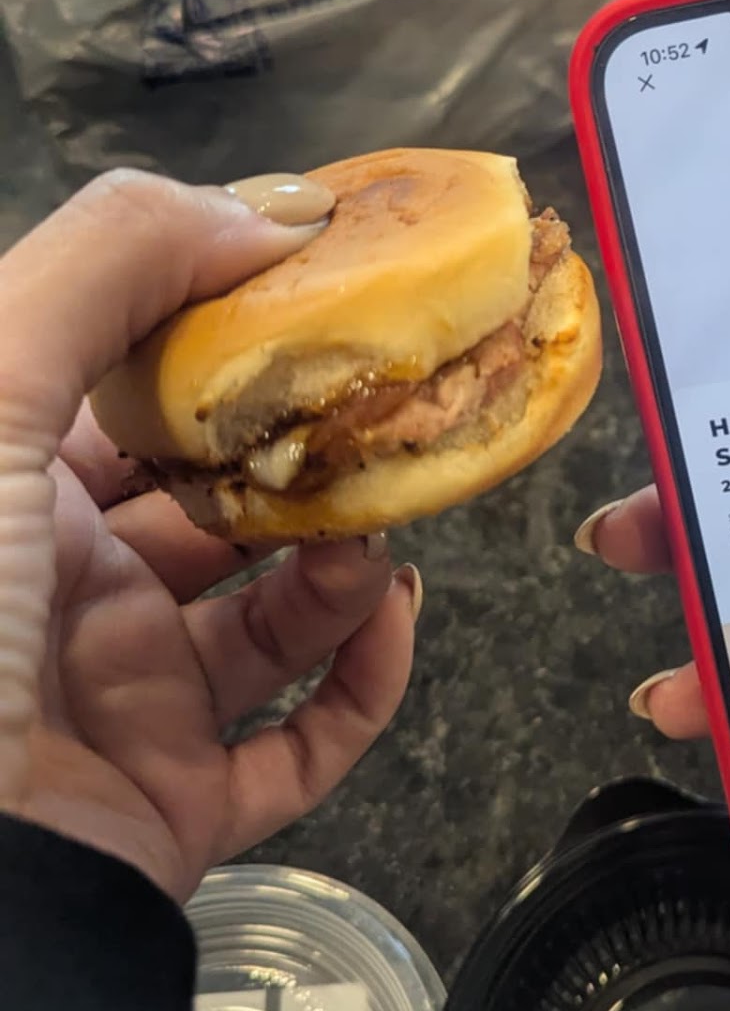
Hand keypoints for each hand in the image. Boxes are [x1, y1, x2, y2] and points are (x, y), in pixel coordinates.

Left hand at [0, 171, 417, 901]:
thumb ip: (110, 263)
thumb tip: (276, 210)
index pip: (128, 384)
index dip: (223, 329)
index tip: (325, 286)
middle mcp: (57, 587)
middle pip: (215, 496)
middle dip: (307, 447)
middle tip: (390, 404)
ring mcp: (120, 700)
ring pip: (269, 611)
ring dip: (343, 558)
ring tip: (384, 524)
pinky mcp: (178, 801)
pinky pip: (301, 741)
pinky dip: (363, 681)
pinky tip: (389, 617)